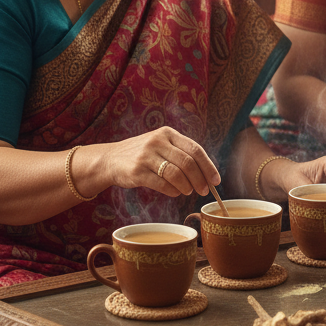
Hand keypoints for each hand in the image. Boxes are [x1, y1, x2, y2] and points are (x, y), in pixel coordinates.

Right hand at [103, 127, 219, 197]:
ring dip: (187, 186)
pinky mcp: (137, 171)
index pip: (195, 149)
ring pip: (176, 174)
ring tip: (188, 191)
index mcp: (168, 133)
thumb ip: (181, 153)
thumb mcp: (161, 145)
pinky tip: (175, 193)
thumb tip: (207, 174)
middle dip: (200, 180)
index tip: (216, 180)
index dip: (208, 167)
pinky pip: (162, 184)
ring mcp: (146, 156)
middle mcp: (157, 141)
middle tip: (204, 191)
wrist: (110, 159)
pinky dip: (172, 191)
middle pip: (188, 163)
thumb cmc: (143, 155)